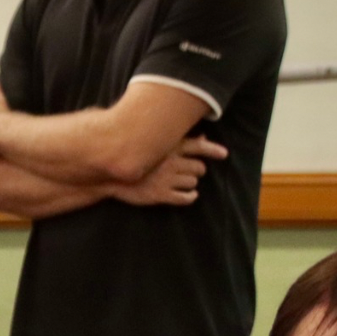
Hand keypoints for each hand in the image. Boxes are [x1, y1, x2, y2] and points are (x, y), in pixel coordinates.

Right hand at [112, 135, 227, 206]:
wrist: (112, 177)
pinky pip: (185, 198)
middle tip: (191, 172)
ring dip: (191, 184)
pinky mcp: (161, 195)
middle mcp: (171, 162)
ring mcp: (166, 179)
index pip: (198, 147)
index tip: (224, 154)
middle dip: (197, 171)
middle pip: (199, 168)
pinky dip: (190, 197)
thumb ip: (182, 141)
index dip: (214, 150)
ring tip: (182, 183)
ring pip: (193, 183)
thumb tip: (202, 138)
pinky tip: (189, 196)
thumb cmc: (137, 159)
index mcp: (170, 148)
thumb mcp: (158, 146)